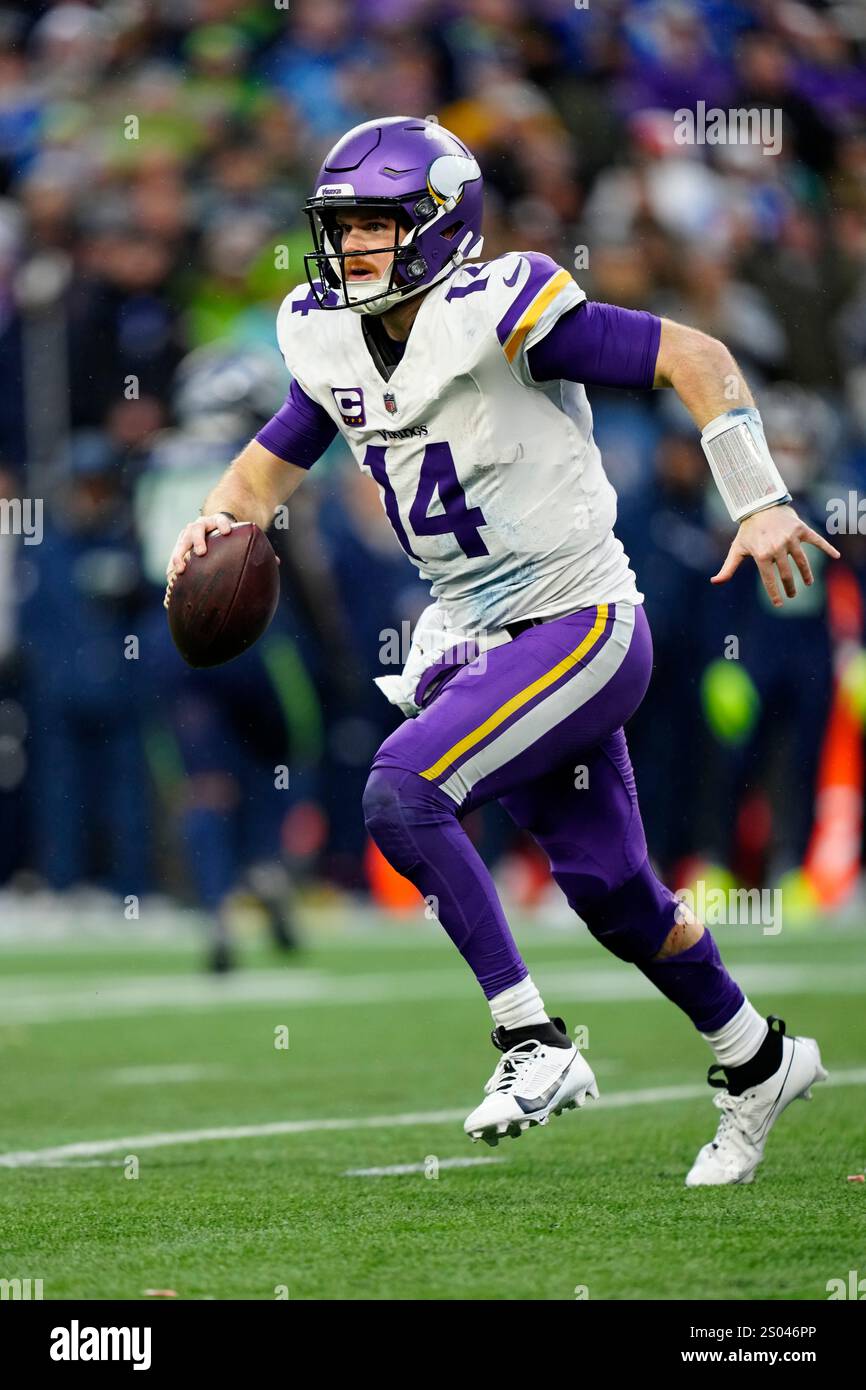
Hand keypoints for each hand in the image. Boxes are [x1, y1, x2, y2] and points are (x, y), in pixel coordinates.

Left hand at [165, 513, 233, 594]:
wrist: (220, 525)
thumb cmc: (210, 548)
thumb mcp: (200, 560)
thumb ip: (192, 575)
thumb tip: (175, 602)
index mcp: (185, 542)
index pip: (177, 552)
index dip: (176, 561)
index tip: (179, 572)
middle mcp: (191, 532)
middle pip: (183, 540)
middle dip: (182, 552)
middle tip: (182, 567)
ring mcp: (204, 524)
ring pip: (197, 528)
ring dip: (197, 540)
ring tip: (202, 552)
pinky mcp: (218, 519)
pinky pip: (220, 520)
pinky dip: (222, 525)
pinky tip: (227, 532)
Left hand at [711, 503, 839, 606]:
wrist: (759, 505)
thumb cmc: (748, 530)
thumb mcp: (736, 549)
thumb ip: (728, 567)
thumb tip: (714, 582)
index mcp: (762, 554)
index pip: (770, 580)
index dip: (774, 594)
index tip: (779, 604)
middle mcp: (777, 547)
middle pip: (787, 574)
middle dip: (790, 587)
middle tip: (792, 595)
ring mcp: (790, 538)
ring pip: (802, 561)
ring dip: (806, 574)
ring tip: (808, 583)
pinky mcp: (801, 529)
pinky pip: (816, 540)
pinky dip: (827, 548)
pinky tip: (836, 556)